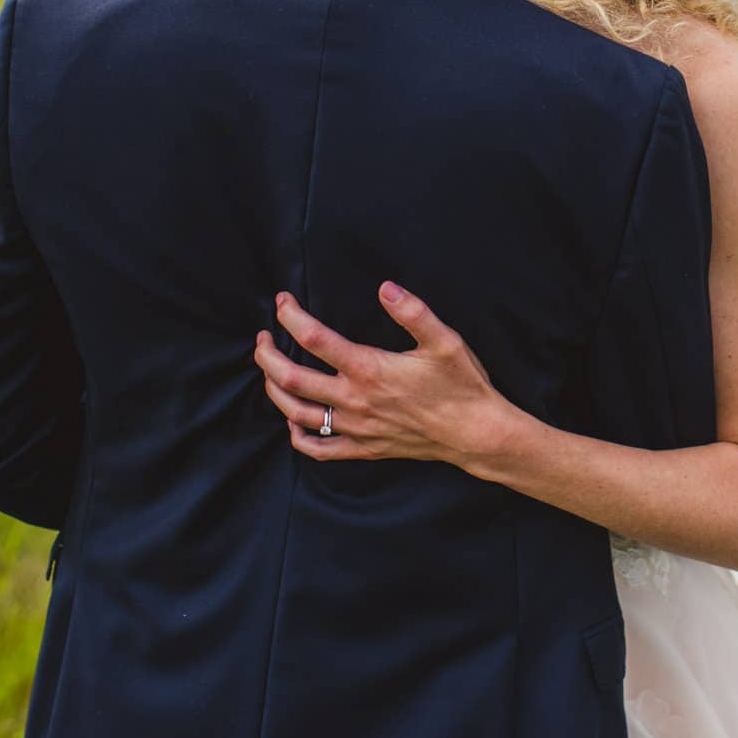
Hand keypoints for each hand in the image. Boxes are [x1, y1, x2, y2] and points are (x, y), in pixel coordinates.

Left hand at [253, 282, 514, 467]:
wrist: (475, 433)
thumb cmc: (462, 385)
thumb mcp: (444, 341)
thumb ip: (413, 311)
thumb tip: (385, 287)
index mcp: (369, 369)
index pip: (314, 339)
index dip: (291, 317)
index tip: (283, 302)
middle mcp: (355, 400)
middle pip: (291, 379)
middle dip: (266, 356)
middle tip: (262, 338)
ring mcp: (357, 428)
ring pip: (297, 414)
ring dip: (274, 391)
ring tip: (269, 372)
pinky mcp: (365, 448)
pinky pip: (319, 449)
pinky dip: (298, 436)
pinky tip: (294, 422)